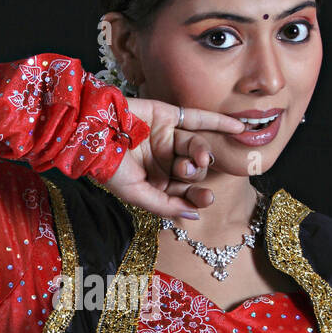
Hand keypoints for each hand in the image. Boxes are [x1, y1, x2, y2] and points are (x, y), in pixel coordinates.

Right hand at [98, 98, 246, 220]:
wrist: (91, 132)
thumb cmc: (108, 167)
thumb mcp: (136, 194)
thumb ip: (165, 206)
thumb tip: (194, 217)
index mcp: (155, 183)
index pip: (183, 193)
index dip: (196, 196)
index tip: (205, 199)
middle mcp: (164, 161)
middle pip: (193, 171)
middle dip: (195, 174)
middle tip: (190, 172)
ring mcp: (167, 138)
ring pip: (195, 146)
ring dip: (201, 153)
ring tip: (198, 157)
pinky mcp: (169, 115)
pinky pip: (199, 119)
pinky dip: (219, 123)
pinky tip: (239, 128)